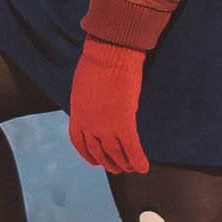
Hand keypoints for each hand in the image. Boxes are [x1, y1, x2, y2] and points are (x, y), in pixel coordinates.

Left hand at [68, 38, 148, 173]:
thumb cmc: (97, 61)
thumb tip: (95, 108)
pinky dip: (138, 160)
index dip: (88, 155)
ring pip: (115, 154)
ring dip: (124, 164)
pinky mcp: (124, 124)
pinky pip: (132, 149)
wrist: (109, 53)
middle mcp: (89, 125)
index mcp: (77, 114)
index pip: (79, 142)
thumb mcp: (83, 85)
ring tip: (130, 169)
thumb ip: (87, 102)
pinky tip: (143, 167)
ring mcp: (105, 127)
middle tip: (117, 168)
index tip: (95, 161)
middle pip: (98, 152)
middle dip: (108, 163)